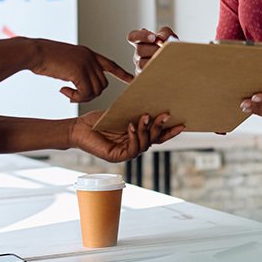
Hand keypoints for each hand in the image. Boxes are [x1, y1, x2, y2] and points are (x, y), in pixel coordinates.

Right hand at [29, 40, 133, 102]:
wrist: (34, 52)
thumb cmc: (46, 57)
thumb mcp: (67, 60)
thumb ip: (77, 68)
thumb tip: (81, 83)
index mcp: (88, 53)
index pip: (111, 64)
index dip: (121, 74)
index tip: (132, 80)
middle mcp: (90, 57)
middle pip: (102, 84)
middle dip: (91, 93)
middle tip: (74, 94)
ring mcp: (86, 63)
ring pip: (96, 90)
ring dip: (82, 97)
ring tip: (68, 93)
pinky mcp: (79, 71)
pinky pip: (85, 92)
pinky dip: (76, 97)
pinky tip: (63, 91)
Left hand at [69, 111, 183, 161]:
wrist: (79, 127)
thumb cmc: (98, 121)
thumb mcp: (122, 114)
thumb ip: (136, 114)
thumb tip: (153, 105)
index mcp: (136, 137)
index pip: (156, 136)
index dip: (169, 132)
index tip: (182, 124)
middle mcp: (132, 146)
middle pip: (154, 141)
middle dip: (160, 128)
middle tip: (166, 114)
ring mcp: (125, 153)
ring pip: (144, 145)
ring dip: (147, 130)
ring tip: (145, 116)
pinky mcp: (116, 156)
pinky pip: (131, 150)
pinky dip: (134, 137)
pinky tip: (132, 126)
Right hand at [127, 26, 177, 74]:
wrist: (177, 63)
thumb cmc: (171, 48)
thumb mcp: (170, 37)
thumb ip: (165, 33)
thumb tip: (161, 37)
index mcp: (141, 42)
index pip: (133, 36)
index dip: (141, 36)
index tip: (153, 37)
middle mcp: (138, 54)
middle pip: (139, 50)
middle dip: (154, 49)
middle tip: (166, 50)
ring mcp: (139, 66)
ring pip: (141, 64)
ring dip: (156, 61)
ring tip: (167, 60)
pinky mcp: (144, 77)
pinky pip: (145, 75)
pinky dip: (156, 72)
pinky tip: (164, 69)